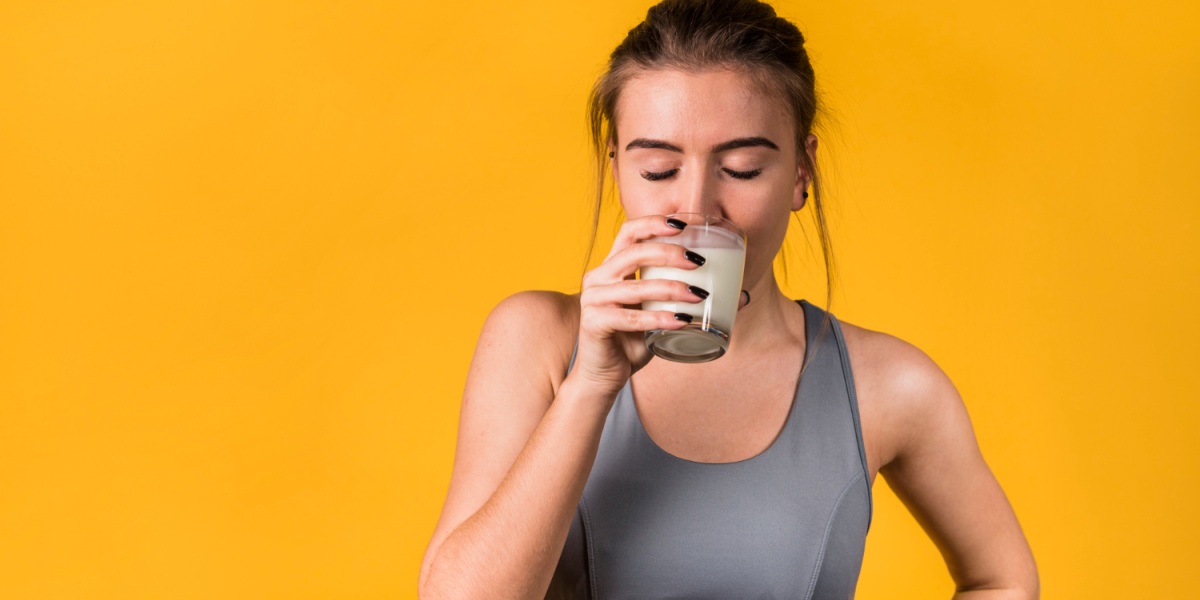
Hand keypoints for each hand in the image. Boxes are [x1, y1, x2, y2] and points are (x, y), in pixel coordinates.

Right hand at [572, 215, 710, 394]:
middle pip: (633, 252)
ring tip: (699, 294)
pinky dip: (658, 319)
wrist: (604, 376)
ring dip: (671, 288)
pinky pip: (630, 318)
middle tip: (698, 261)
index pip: (630, 232)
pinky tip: (681, 321)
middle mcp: (598, 277)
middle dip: (669, 252)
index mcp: (612, 267)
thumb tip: (741, 296)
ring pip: (635, 287)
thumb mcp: (662, 315)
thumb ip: (689, 301)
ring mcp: (593, 300)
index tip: (683, 224)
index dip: (654, 223)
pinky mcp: (594, 323)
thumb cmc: (633, 341)